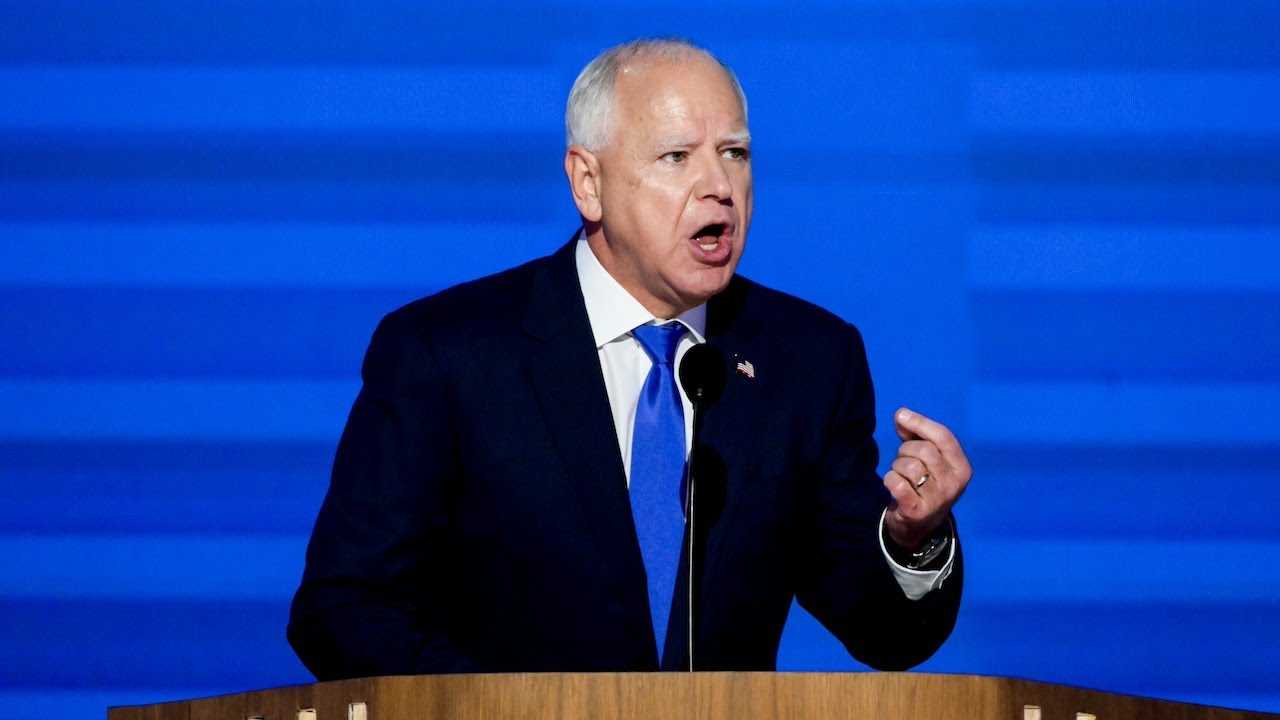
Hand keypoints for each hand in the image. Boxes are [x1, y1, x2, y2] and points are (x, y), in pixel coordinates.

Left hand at [882, 407, 971, 550]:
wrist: (918, 526)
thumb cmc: (923, 484)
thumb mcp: (929, 460)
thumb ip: (917, 435)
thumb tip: (902, 416)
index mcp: (962, 468)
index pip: (944, 437)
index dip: (920, 423)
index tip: (901, 415)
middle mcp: (954, 484)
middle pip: (924, 450)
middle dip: (906, 450)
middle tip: (903, 462)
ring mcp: (937, 499)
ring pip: (909, 466)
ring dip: (897, 467)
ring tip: (901, 476)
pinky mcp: (917, 511)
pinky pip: (897, 483)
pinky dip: (890, 480)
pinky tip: (894, 486)